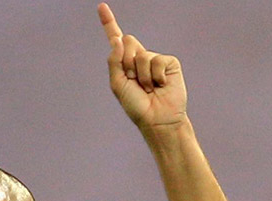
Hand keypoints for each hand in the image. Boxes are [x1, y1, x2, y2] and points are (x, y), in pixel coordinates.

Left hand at [98, 3, 185, 129]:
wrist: (157, 119)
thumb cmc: (137, 106)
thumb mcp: (118, 85)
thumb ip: (114, 61)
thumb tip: (119, 39)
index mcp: (124, 62)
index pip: (116, 39)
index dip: (109, 22)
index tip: (101, 6)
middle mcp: (140, 57)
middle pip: (128, 41)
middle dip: (128, 62)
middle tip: (135, 81)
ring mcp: (155, 60)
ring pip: (142, 54)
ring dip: (142, 75)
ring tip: (149, 88)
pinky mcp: (169, 63)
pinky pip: (157, 60)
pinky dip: (156, 76)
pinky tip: (161, 86)